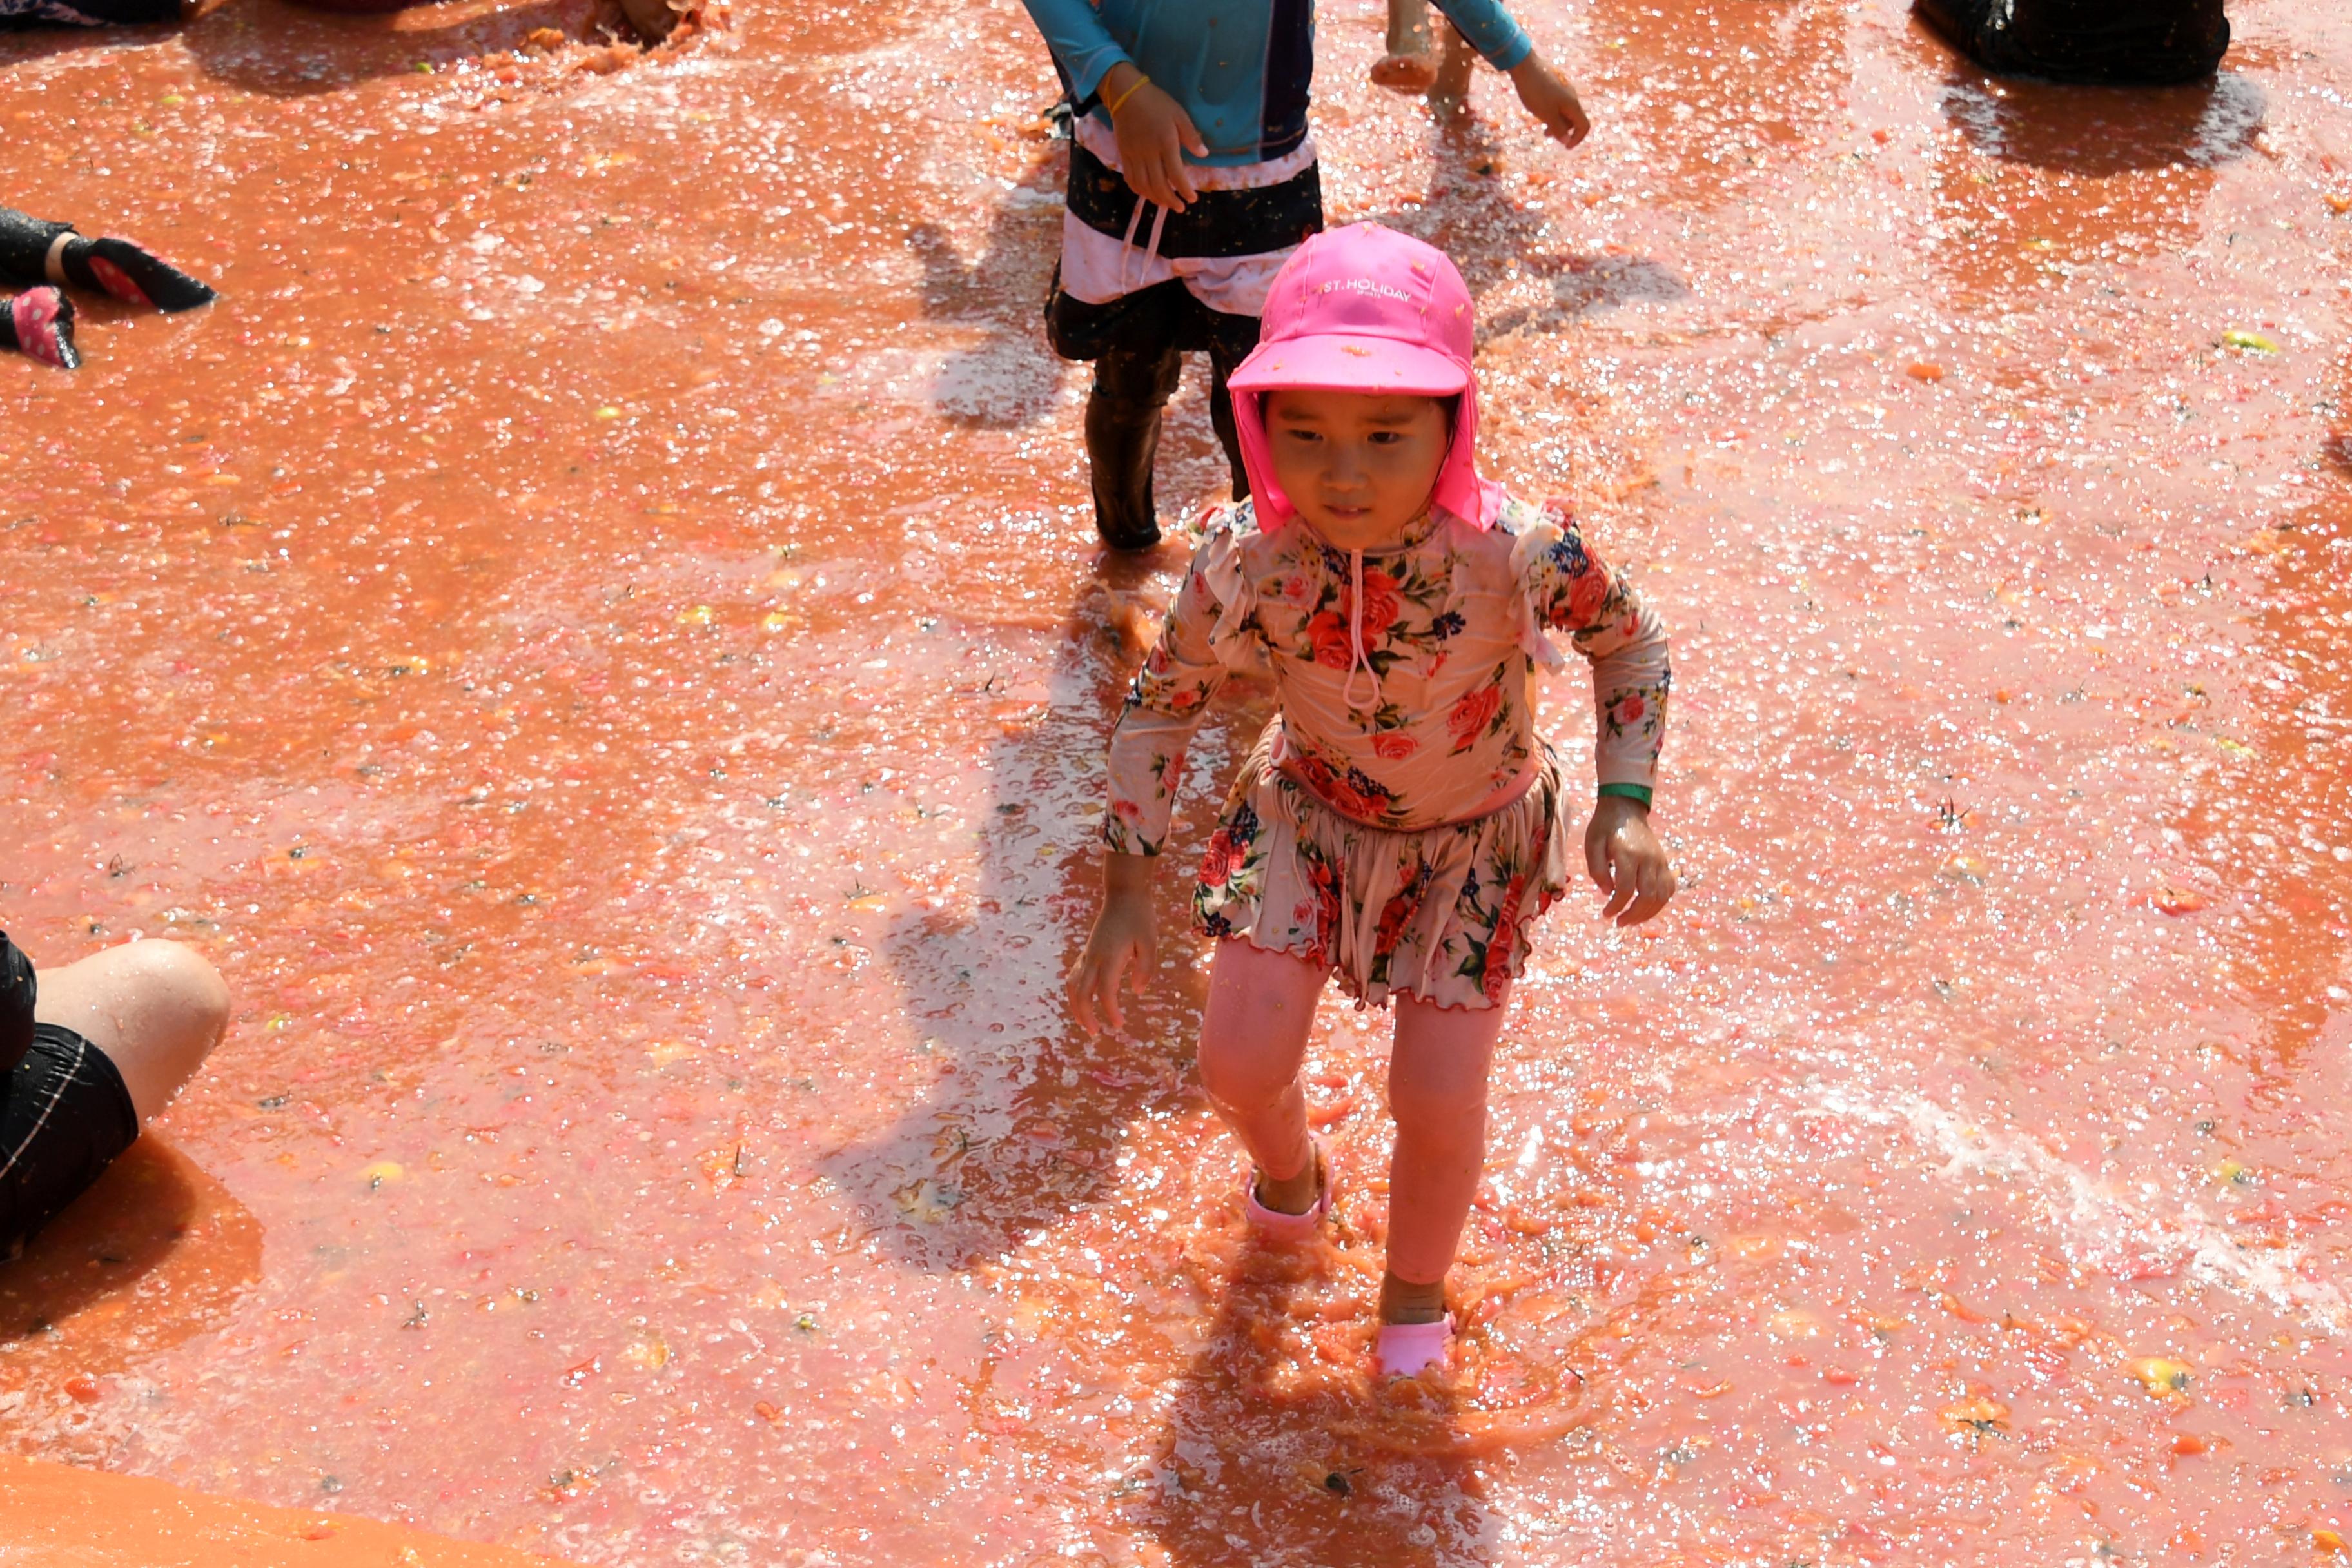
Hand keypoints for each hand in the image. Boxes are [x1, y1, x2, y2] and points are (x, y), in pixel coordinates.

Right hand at [1067, 853, 1158, 1033]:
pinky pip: (1075, 975)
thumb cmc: (1141, 917)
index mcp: (1110, 957)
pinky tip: (1084, 1000)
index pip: (1106, 992)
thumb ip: (1145, 969)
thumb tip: (1137, 991)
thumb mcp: (1150, 942)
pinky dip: (1076, 991)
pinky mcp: (1088, 950)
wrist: (1124, 893)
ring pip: (1073, 985)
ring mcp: (1088, 953)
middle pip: (1081, 993)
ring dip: (1076, 1006)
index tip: (1119, 1025)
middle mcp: (1094, 957)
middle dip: (1085, 1016)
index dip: (1110, 1011)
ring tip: (1085, 1023)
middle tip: (1095, 1034)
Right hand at [1101, 64, 1204, 212]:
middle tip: (1180, 208)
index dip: (1184, 189)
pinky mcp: (1124, 155)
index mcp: (1165, 143)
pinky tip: (1147, 194)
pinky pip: (1130, 178)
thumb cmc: (1157, 103)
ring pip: (1143, 186)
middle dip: (1170, 200)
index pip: (1176, 174)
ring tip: (1166, 204)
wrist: (1126, 95)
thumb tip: (1204, 155)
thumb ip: (1191, 136)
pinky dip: (1139, 190)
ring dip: (1155, 199)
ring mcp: (1134, 155)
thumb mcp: (1179, 114)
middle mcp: (1148, 153)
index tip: (1192, 198)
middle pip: (1158, 185)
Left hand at [1507, 52, 1590, 149]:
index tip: (1565, 146)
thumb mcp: (1546, 114)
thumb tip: (1567, 141)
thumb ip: (1558, 129)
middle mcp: (1572, 95)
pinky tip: (1538, 107)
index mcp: (1573, 104)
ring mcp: (1564, 88)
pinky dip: (1552, 110)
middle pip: (1574, 119)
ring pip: (1565, 110)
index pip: (1584, 125)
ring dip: (1556, 120)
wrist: (1524, 65)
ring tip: (1541, 123)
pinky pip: (1558, 101)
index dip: (1578, 138)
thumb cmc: (1535, 91)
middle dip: (1563, 130)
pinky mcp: (1555, 83)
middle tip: (1546, 134)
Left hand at [1585, 796, 1673, 926]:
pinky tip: (1646, 909)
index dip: (1616, 906)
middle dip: (1633, 915)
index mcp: (1628, 854)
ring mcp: (1660, 861)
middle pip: (1648, 896)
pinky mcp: (1664, 863)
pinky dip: (1660, 903)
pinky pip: (1669, 888)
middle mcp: (1648, 859)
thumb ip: (1597, 869)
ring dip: (1647, 913)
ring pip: (1662, 895)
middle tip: (1619, 923)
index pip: (1626, 889)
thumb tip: (1607, 892)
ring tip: (1631, 920)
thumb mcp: (1592, 844)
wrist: (1625, 808)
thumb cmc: (1604, 827)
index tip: (1606, 914)